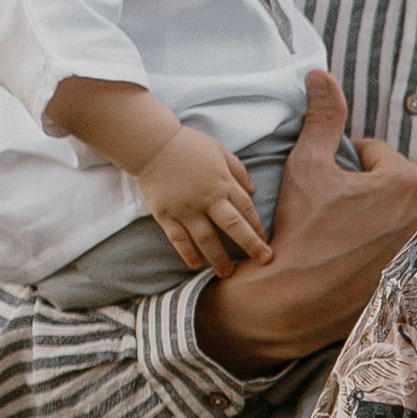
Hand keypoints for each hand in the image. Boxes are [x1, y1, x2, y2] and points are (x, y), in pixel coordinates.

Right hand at [140, 123, 272, 278]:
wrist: (151, 144)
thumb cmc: (187, 145)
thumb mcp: (219, 151)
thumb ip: (237, 171)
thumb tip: (253, 191)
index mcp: (222, 183)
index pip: (246, 209)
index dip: (257, 227)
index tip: (265, 241)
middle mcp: (207, 199)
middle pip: (234, 226)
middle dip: (251, 245)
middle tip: (264, 261)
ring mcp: (186, 209)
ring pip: (207, 239)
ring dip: (219, 258)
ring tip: (227, 273)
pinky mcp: (166, 215)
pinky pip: (179, 239)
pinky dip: (188, 253)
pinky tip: (196, 264)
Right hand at [194, 70, 416, 372]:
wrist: (293, 301)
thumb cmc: (298, 230)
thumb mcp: (307, 165)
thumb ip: (323, 117)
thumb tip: (321, 75)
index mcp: (408, 179)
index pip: (375, 154)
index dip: (344, 168)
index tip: (326, 193)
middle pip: (394, 185)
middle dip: (366, 193)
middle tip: (335, 218)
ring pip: (402, 214)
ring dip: (379, 218)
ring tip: (346, 238)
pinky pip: (408, 246)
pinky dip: (389, 247)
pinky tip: (361, 259)